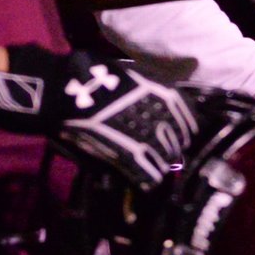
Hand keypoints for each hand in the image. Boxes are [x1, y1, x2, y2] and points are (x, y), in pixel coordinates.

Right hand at [0, 46, 197, 189]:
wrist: (66, 90)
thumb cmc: (91, 75)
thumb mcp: (127, 74)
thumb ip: (146, 87)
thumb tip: (156, 96)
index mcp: (161, 91)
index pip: (188, 117)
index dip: (185, 127)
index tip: (180, 133)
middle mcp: (160, 114)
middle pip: (178, 140)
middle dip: (174, 146)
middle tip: (167, 151)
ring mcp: (145, 136)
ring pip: (167, 158)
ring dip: (162, 163)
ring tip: (155, 166)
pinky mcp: (127, 155)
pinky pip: (147, 173)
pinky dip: (148, 178)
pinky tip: (146, 180)